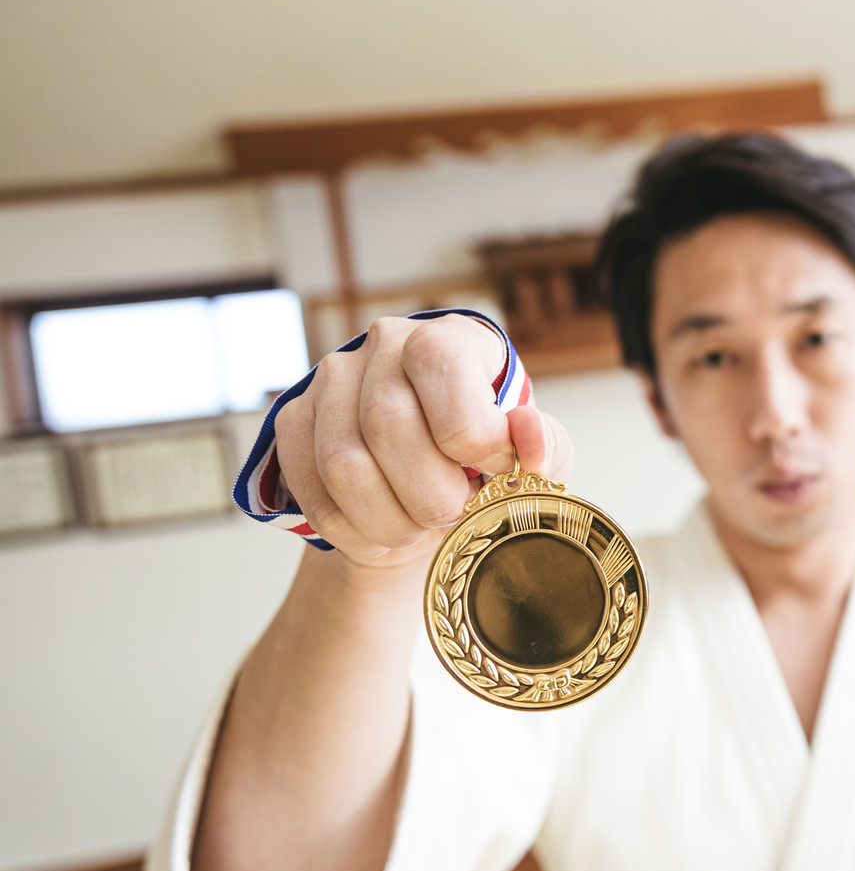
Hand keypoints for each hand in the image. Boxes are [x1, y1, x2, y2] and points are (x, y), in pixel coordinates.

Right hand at [275, 313, 572, 564]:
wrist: (427, 480)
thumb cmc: (487, 460)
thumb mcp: (533, 454)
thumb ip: (544, 446)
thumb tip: (527, 436)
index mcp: (448, 337)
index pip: (440, 363)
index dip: (474, 436)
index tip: (499, 474)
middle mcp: (382, 344)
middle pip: (387, 421)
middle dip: (433, 492)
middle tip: (456, 512)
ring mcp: (329, 380)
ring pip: (343, 464)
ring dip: (393, 519)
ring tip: (421, 525)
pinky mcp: (293, 422)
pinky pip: (315, 495)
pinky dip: (357, 533)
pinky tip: (385, 532)